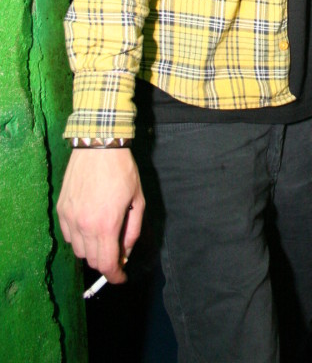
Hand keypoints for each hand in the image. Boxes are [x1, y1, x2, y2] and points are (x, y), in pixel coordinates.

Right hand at [57, 148, 144, 283]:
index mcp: (106, 225)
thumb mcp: (137, 200)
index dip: (115, 276)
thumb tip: (125, 252)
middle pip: (92, 260)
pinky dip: (79, 237)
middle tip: (117, 251)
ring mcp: (70, 218)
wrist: (99, 146)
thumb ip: (132, 230)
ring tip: (104, 233)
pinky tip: (89, 224)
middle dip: (106, 261)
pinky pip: (68, 235)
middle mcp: (84, 226)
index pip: (106, 264)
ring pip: (78, 250)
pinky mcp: (62, 209)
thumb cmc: (123, 171)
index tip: (121, 277)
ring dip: (92, 249)